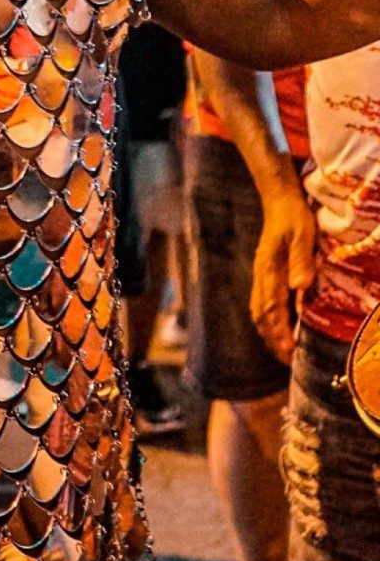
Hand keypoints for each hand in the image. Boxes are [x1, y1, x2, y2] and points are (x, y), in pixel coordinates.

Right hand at [251, 186, 317, 365]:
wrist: (279, 200)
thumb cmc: (294, 217)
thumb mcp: (303, 235)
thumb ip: (301, 260)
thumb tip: (300, 288)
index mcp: (270, 270)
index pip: (272, 309)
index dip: (280, 333)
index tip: (291, 352)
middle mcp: (261, 276)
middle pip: (261, 315)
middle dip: (272, 339)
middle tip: (287, 360)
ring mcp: (260, 275)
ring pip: (258, 310)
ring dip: (268, 332)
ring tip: (281, 350)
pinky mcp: (264, 272)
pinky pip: (261, 302)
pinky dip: (267, 320)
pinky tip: (278, 326)